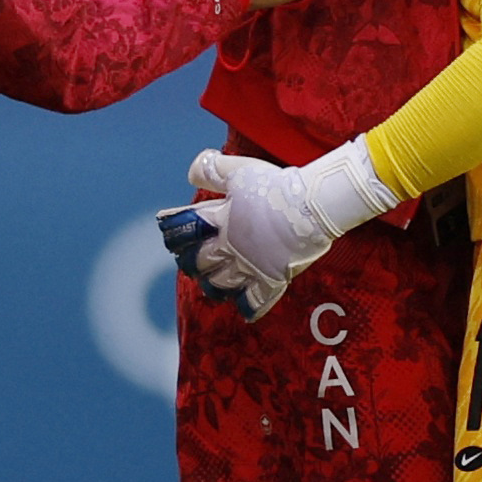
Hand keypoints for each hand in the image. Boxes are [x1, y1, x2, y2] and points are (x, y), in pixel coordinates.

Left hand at [156, 139, 398, 321]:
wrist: (313, 204)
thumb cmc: (276, 185)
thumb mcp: (240, 170)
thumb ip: (212, 170)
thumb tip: (191, 172)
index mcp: (222, 221)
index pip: (186, 230)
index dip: (174, 232)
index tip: (169, 232)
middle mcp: (232, 247)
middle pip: (200, 262)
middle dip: (191, 262)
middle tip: (189, 261)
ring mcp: (251, 266)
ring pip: (221, 285)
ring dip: (212, 285)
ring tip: (210, 285)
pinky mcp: (273, 278)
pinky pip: (256, 300)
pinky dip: (249, 308)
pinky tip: (245, 312)